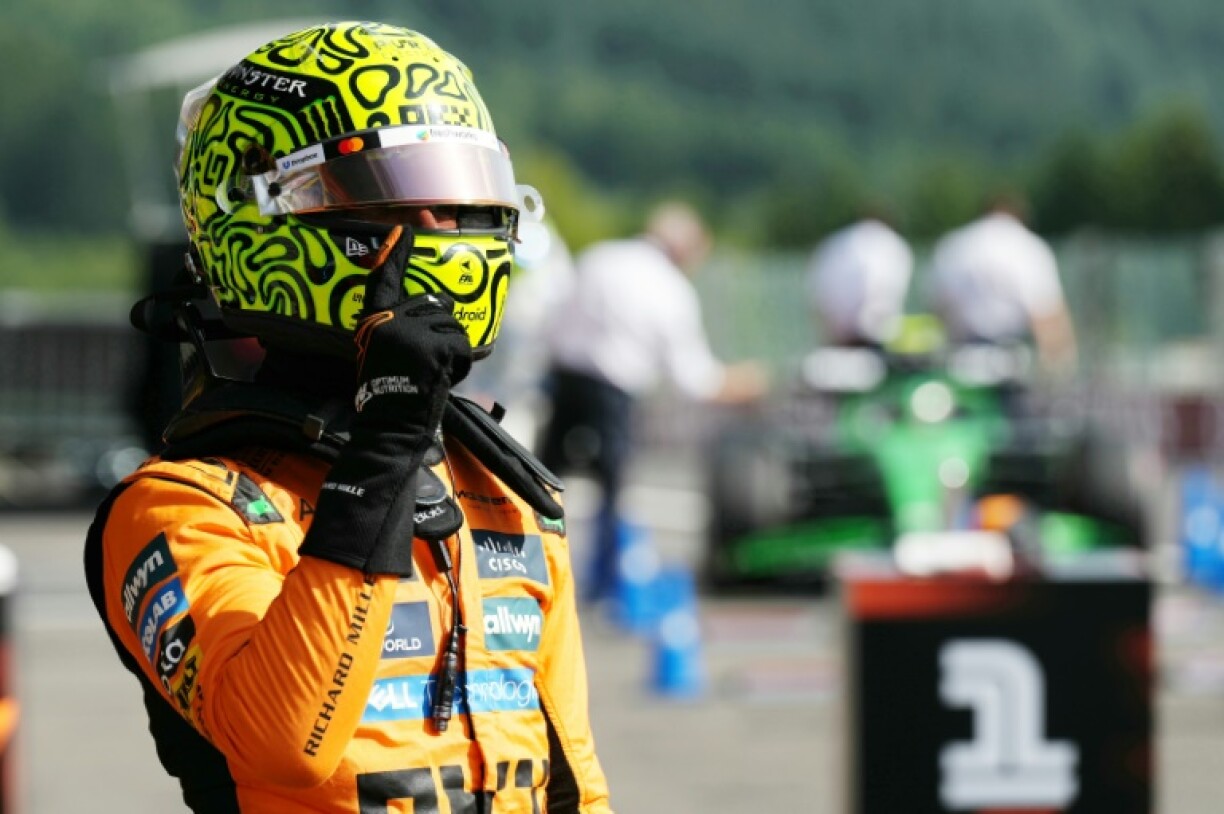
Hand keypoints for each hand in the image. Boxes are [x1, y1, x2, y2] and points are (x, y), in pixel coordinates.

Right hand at [352, 225, 472, 427]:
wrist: (391, 423)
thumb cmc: (388, 394)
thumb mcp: (385, 353)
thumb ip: (402, 328)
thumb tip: (440, 305)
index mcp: (375, 322)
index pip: (383, 280)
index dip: (395, 254)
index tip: (404, 229)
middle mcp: (391, 321)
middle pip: (435, 307)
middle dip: (442, 331)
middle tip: (429, 361)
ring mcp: (414, 332)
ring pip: (452, 327)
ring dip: (452, 350)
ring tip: (433, 372)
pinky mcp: (435, 346)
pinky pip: (462, 346)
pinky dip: (460, 365)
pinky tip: (442, 378)